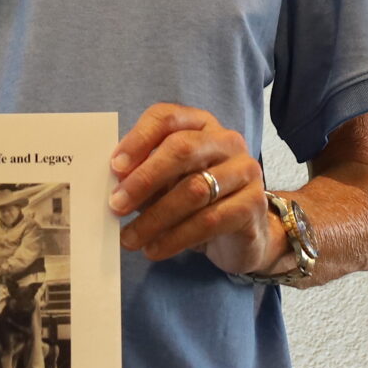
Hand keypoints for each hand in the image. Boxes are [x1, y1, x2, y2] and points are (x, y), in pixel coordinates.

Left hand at [108, 103, 281, 275]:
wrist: (245, 234)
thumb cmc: (197, 201)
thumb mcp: (168, 182)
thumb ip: (145, 175)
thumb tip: (114, 184)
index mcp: (201, 125)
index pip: (166, 117)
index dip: (138, 139)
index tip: (114, 168)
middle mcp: (227, 141)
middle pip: (182, 149)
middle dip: (144, 179)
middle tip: (117, 205)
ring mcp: (245, 170)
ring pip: (194, 190)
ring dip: (155, 217)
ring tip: (130, 238)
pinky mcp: (252, 204)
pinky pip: (209, 220)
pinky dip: (176, 237)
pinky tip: (155, 249)